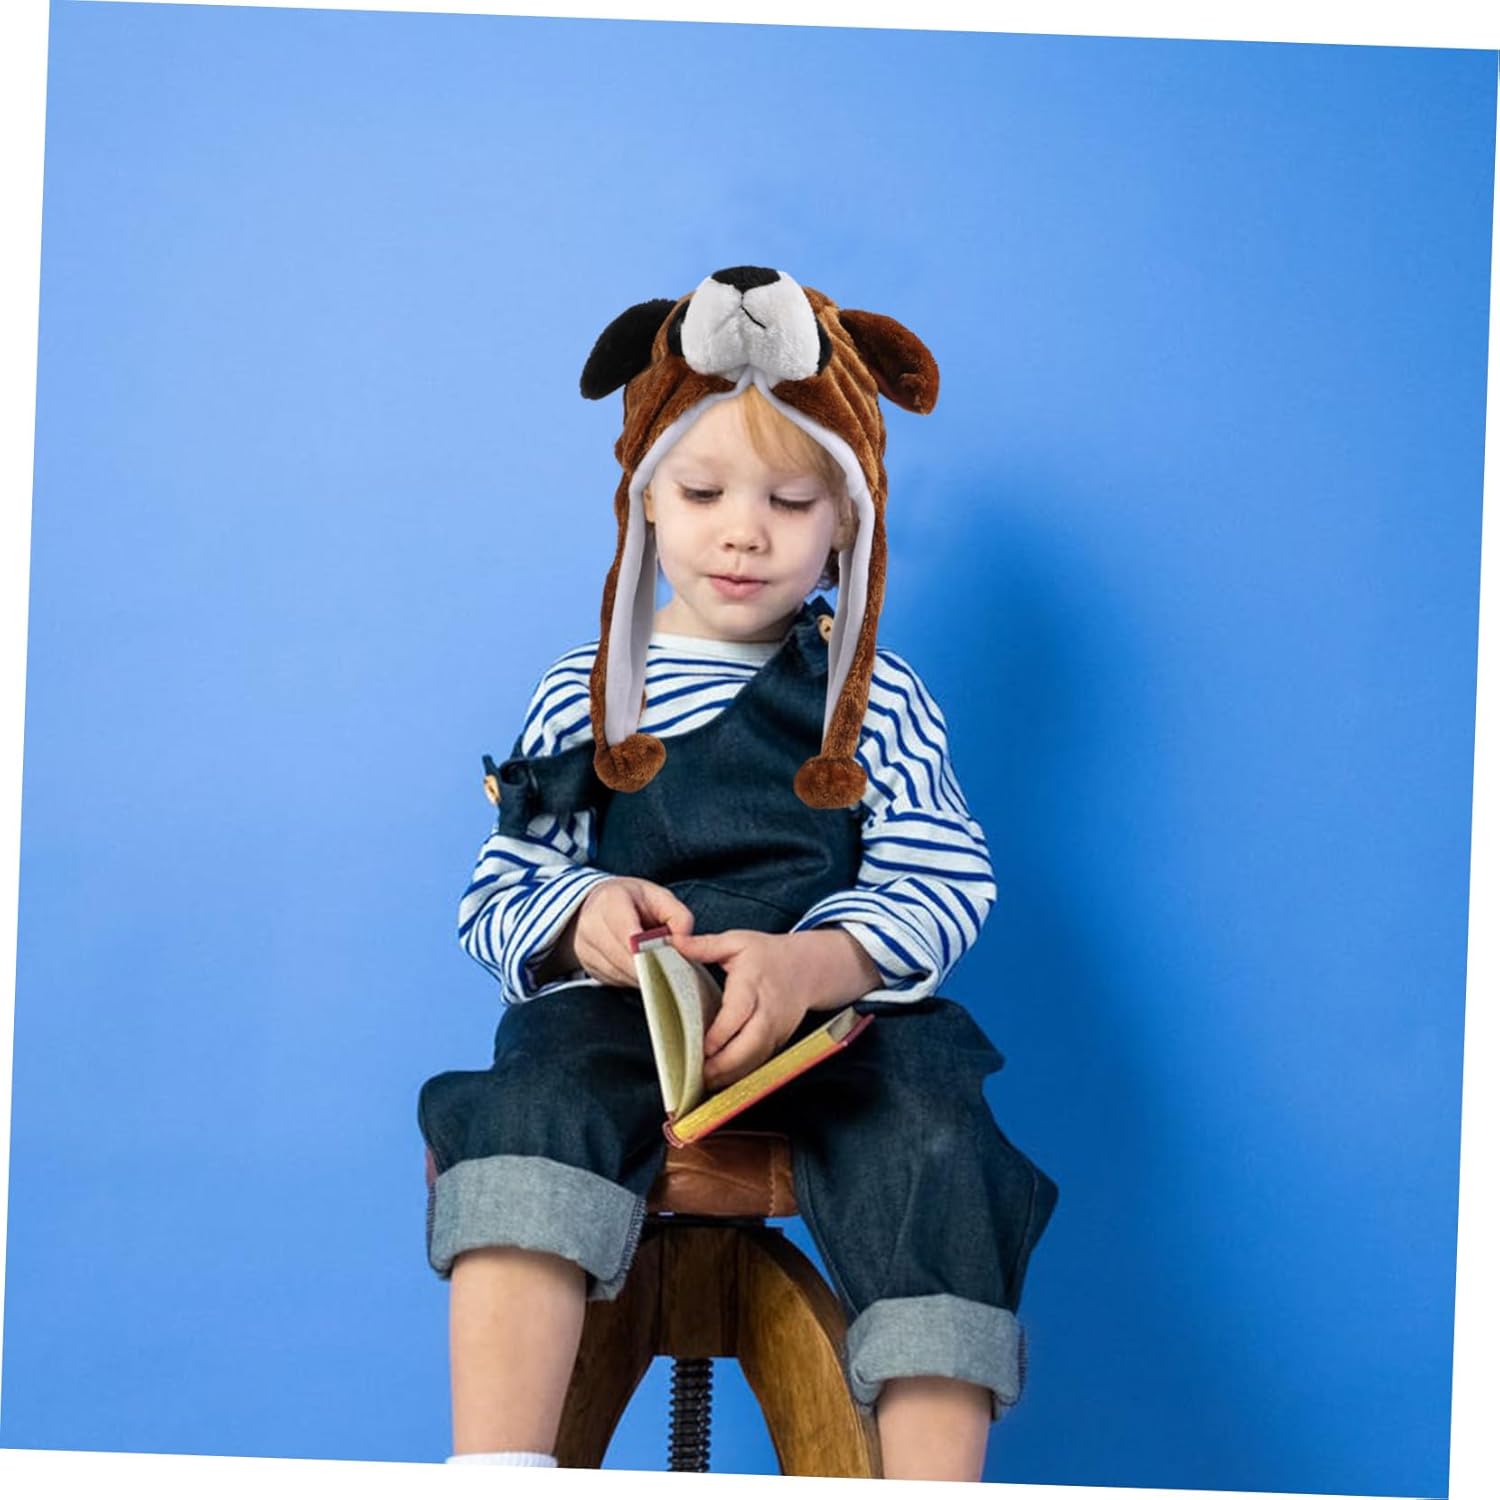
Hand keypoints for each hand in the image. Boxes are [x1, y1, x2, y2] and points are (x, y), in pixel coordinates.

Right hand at [563, 877, 694, 987]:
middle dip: (654, 966)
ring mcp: (585, 948)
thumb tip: (685, 943)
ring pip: (622, 975)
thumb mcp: (660, 897)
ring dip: (645, 975)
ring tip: (659, 964)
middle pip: (626, 960)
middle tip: (673, 966)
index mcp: (610, 901)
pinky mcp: (588, 967)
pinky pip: (616, 981)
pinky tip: (642, 967)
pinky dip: (633, 978)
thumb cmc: (631, 900)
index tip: (669, 959)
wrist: (594, 904)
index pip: (629, 936)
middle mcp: (591, 925)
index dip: (651, 952)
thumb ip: (680, 917)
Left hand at [670, 930, 820, 1089]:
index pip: (738, 1013)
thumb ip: (704, 945)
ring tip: (704, 1083)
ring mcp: (776, 1029)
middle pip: (751, 1044)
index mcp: (753, 983)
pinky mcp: (778, 1041)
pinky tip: (720, 1080)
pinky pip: (760, 1062)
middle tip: (698, 1075)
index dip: (721, 1034)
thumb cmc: (768, 955)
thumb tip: (674, 942)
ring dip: (731, 1074)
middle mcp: (768, 1010)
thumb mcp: (737, 942)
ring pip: (756, 1058)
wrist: (808, 969)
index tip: (702, 1047)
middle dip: (725, 1064)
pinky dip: (741, 1074)